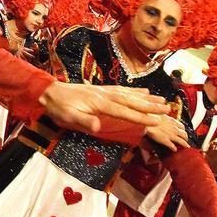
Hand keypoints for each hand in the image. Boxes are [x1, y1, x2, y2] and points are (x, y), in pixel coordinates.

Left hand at [37, 81, 169, 133]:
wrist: (49, 92)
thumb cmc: (59, 108)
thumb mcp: (68, 118)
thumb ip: (84, 121)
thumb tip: (97, 126)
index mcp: (99, 103)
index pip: (124, 111)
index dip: (140, 117)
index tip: (156, 121)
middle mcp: (105, 94)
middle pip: (131, 100)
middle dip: (150, 106)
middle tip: (168, 108)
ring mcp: (104, 90)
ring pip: (129, 94)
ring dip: (146, 98)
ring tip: (161, 100)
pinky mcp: (101, 90)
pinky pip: (122, 90)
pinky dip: (134, 91)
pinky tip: (142, 92)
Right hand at [145, 114, 189, 150]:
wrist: (147, 122)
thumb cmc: (151, 116)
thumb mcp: (159, 113)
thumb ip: (164, 115)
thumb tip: (164, 113)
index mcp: (172, 121)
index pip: (182, 126)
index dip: (183, 129)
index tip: (182, 130)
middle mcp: (174, 128)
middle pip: (184, 134)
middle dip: (186, 137)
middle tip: (186, 139)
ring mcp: (171, 135)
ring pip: (182, 141)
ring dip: (184, 144)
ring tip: (185, 146)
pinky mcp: (166, 141)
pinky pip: (172, 146)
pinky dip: (174, 149)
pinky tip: (174, 150)